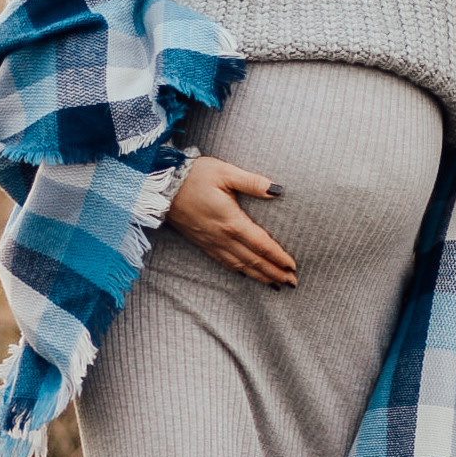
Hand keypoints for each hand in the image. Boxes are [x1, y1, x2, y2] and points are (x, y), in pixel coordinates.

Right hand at [167, 158, 295, 287]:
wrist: (162, 187)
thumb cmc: (195, 176)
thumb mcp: (225, 172)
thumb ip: (253, 182)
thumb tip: (278, 190)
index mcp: (232, 221)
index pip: (261, 245)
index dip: (279, 257)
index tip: (293, 266)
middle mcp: (222, 237)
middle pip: (253, 260)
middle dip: (274, 272)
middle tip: (292, 282)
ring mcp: (211, 242)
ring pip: (240, 265)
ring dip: (259, 276)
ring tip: (276, 284)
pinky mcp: (202, 243)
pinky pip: (224, 262)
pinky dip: (239, 271)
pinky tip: (246, 274)